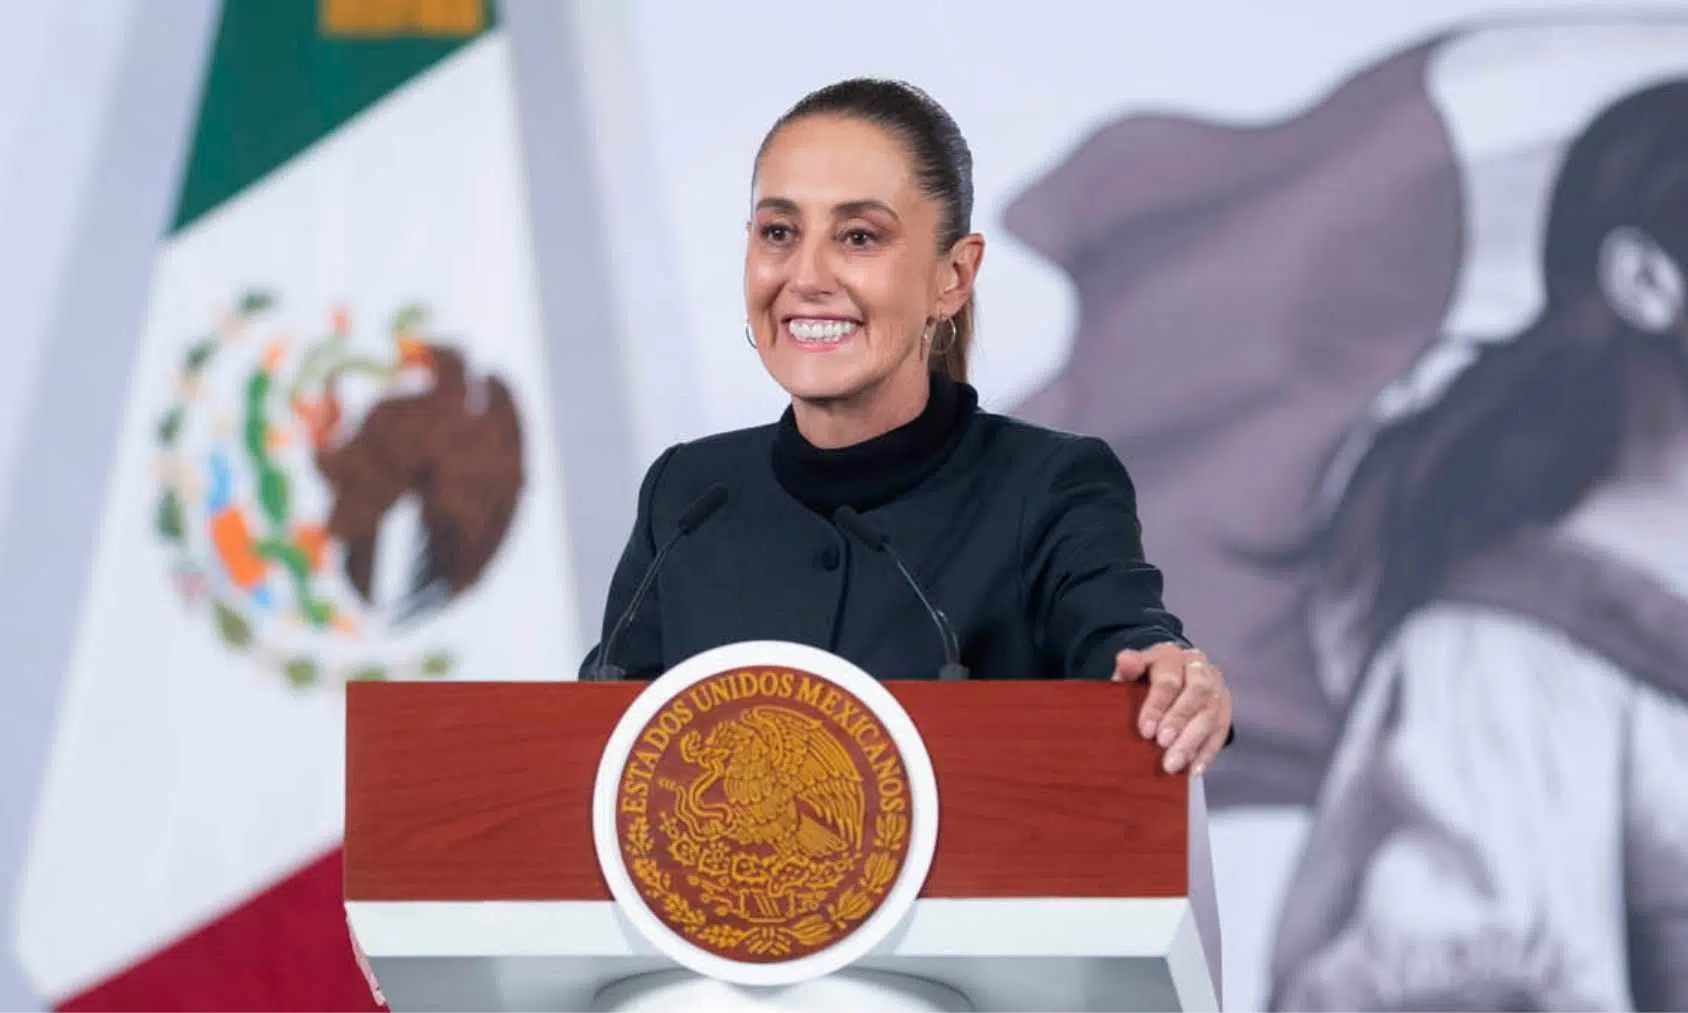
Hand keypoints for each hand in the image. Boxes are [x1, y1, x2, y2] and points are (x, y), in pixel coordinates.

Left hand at [1111, 642, 1231, 775]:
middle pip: (1196, 693)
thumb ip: (1128, 668)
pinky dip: (1207, 751)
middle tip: (1163, 745)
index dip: (1157, 705)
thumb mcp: (1132, 671)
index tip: (1145, 731)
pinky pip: (1221, 729)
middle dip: (1179, 722)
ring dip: (1193, 741)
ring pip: (1210, 713)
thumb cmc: (1145, 677)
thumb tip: (1126, 661)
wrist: (1169, 674)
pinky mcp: (1225, 704)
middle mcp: (1197, 666)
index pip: (1168, 679)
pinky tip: (1194, 769)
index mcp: (1171, 655)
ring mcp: (1215, 685)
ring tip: (1175, 764)